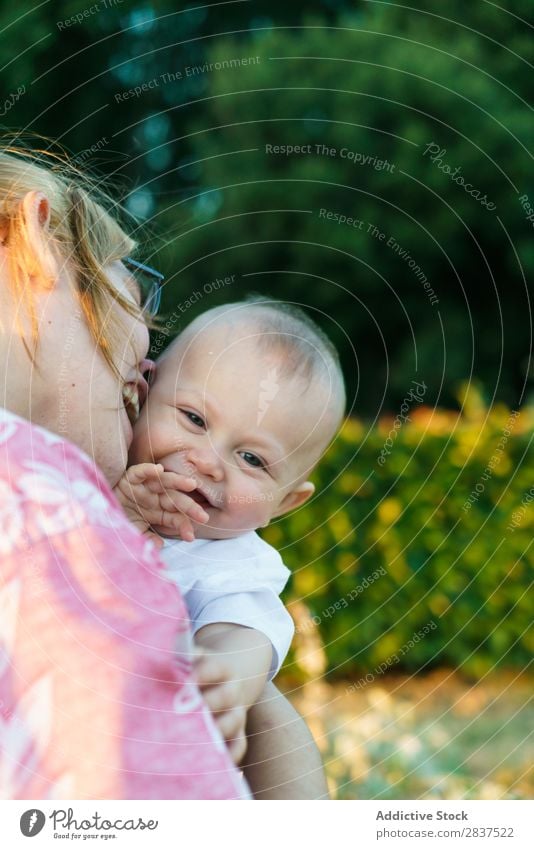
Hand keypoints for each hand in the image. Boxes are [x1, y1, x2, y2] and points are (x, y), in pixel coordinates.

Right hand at [114, 463, 208, 542]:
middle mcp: (155, 498)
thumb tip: (160, 545)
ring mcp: (144, 487)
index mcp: (159, 513)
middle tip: (203, 516)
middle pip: (176, 500)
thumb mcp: (133, 534)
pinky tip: (159, 470)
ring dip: (178, 482)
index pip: (176, 518)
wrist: (97, 512)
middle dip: (190, 508)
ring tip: (192, 484)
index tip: (190, 537)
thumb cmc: (117, 525)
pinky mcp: (130, 478)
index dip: (184, 526)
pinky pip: (142, 472)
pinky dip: (150, 470)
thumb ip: (146, 539)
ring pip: (165, 482)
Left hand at [193, 649, 247, 764]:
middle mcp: (233, 690)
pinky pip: (239, 746)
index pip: (215, 668)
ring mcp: (237, 712)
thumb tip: (171, 655)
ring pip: (234, 721)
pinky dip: (230, 755)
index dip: (201, 674)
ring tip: (197, 737)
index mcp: (223, 667)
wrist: (224, 680)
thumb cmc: (198, 668)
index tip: (186, 681)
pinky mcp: (237, 733)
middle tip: (188, 710)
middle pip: (227, 695)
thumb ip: (183, 654)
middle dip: (209, 703)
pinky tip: (214, 763)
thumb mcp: (194, 656)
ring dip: (218, 729)